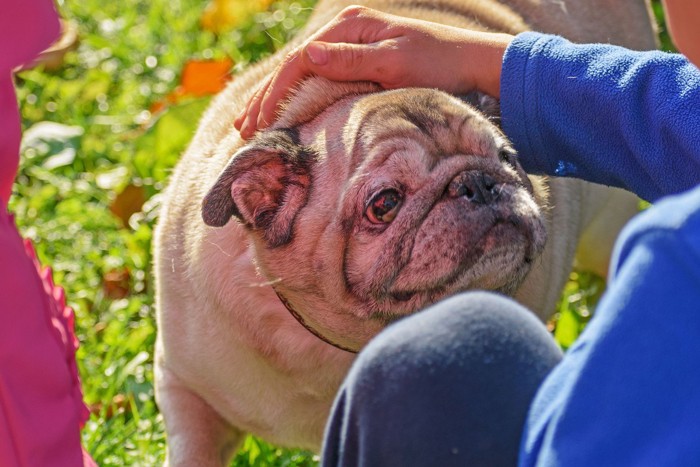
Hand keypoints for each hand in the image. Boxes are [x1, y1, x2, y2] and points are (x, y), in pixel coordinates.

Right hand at [234, 5, 513, 138]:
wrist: (472, 62)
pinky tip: (282, 112)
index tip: (260, 121)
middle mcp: (346, 32)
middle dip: (265, 98)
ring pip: (301, 73)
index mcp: (351, 26)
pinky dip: (296, 97)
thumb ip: (352, 59)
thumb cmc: (439, 63)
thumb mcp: (396, 62)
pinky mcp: (359, 61)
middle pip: (294, 66)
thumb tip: (308, 56)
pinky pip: (317, 79)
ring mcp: (351, 46)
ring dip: (274, 99)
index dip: (276, 92)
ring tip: (248, 124)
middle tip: (242, 129)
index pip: (301, 60)